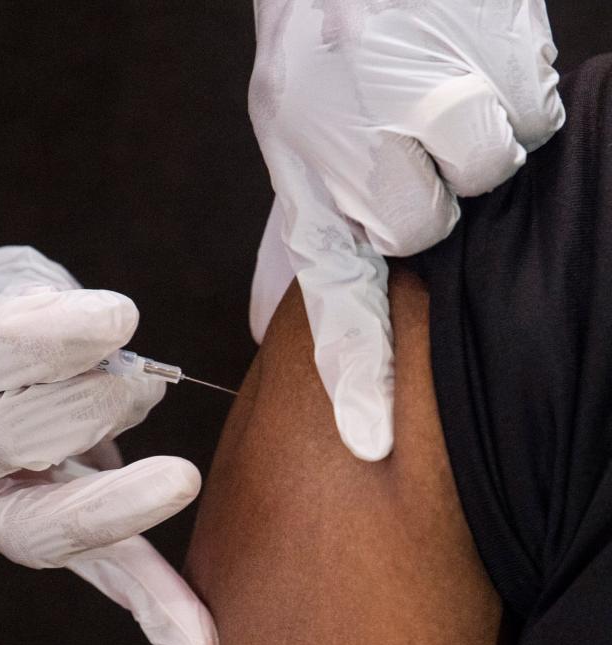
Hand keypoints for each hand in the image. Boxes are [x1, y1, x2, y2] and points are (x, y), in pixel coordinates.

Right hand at [0, 246, 216, 644]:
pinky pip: (91, 572)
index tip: (120, 318)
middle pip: (18, 437)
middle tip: (137, 378)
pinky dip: (149, 604)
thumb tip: (105, 330)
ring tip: (165, 456)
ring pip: (52, 518)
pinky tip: (198, 644)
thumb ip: (28, 292)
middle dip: (95, 402)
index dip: (47, 339)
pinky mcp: (31, 537)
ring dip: (124, 490)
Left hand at [248, 0, 563, 459]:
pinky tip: (467, 66)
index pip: (335, 296)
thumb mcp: (284, 142)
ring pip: (488, 174)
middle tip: (402, 137)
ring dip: (473, 140)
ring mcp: (434, 111)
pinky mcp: (495, 67)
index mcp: (309, 179)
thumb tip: (259, 320)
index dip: (356, 375)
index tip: (368, 442)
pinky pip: (531, 117)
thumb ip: (297, 235)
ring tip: (434, 95)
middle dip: (425, 194)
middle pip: (428, 231)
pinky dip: (512, 95)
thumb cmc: (321, 55)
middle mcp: (362, 156)